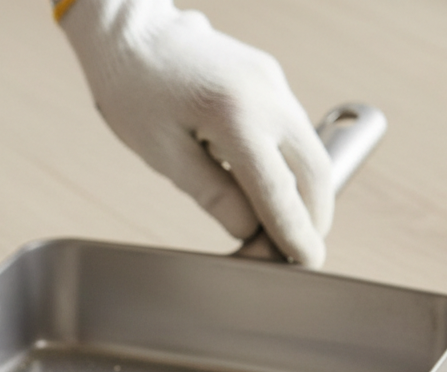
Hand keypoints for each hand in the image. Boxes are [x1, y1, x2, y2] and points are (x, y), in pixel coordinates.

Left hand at [60, 0, 332, 265]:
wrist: (133, 33)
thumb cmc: (135, 93)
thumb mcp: (165, 156)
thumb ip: (213, 194)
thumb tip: (248, 229)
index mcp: (235, 115)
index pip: (277, 190)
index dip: (293, 233)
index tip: (305, 263)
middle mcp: (267, 95)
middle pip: (313, 172)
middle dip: (312, 219)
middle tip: (299, 256)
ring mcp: (274, 84)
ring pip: (311, 152)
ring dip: (306, 196)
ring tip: (285, 232)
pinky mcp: (271, 80)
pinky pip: (295, 133)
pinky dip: (292, 170)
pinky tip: (273, 194)